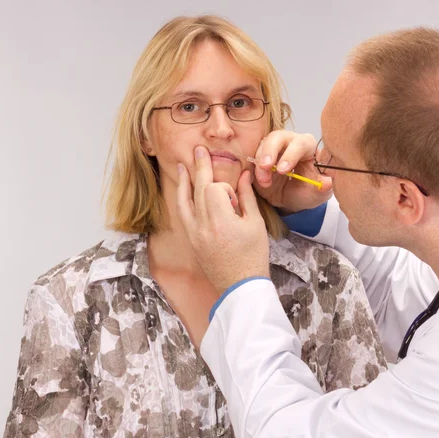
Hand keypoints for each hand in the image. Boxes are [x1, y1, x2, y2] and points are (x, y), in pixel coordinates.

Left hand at [177, 146, 270, 294]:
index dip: (226, 189)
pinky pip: (183, 215)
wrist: (240, 286)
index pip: (214, 189)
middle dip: (201, 168)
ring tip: (185, 165)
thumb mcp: (255, 225)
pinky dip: (183, 200)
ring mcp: (194, 234)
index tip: (237, 203)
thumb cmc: (253, 256)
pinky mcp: (192, 241)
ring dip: (186, 182)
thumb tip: (244, 174)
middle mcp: (203, 226)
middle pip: (198, 189)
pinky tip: (183, 190)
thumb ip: (248, 197)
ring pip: (185, 201)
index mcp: (220, 221)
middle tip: (200, 150)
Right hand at [253, 131, 332, 213]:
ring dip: (260, 164)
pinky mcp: (260, 156)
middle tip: (266, 167)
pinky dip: (253, 168)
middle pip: (277, 137)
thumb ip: (324, 187)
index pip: (300, 143)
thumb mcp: (318, 193)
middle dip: (270, 151)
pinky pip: (253, 157)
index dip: (291, 155)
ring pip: (263, 147)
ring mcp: (273, 148)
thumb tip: (328, 183)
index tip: (283, 170)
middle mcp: (290, 142)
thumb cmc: (307, 191)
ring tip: (265, 182)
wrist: (292, 199)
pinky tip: (259, 180)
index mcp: (308, 146)